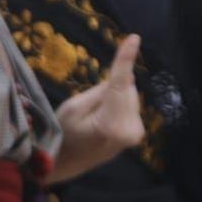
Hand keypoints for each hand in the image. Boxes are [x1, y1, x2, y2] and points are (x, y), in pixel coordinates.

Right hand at [49, 34, 143, 182]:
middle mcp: (129, 129)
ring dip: (114, 98)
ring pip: (128, 95)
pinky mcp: (138, 132)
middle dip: (111, 88)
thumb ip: (100, 91)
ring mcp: (136, 133)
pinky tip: (103, 120)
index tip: (134, 38)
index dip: (125, 59)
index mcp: (110, 123)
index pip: (120, 84)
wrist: (69, 164)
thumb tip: (126, 79)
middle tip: (89, 106)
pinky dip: (118, 105)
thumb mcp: (72, 108)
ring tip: (95, 117)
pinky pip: (129, 104)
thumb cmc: (64, 136)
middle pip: (126, 88)